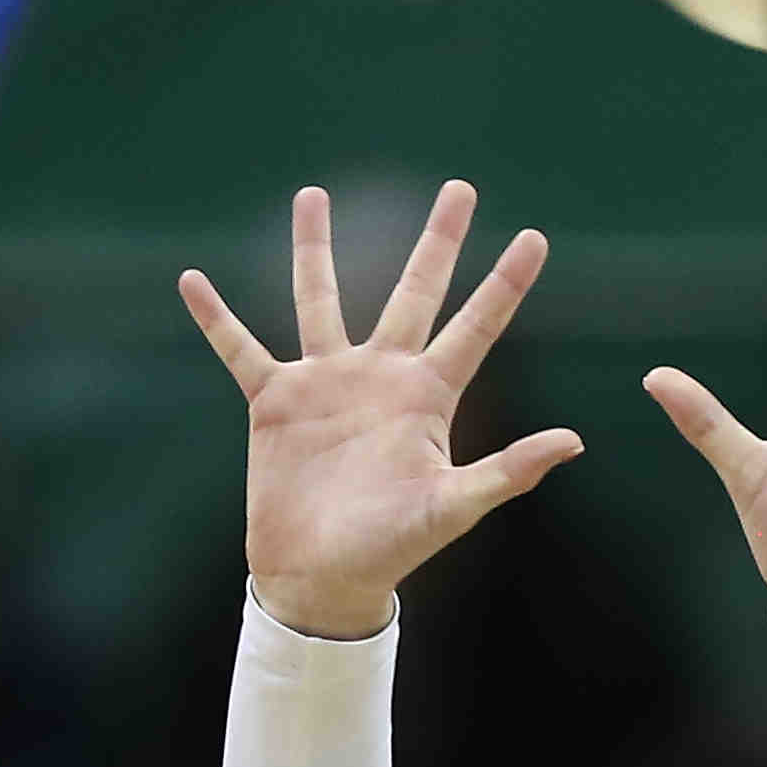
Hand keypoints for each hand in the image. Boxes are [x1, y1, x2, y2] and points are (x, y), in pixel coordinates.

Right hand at [182, 182, 578, 640]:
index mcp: (428, 395)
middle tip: (461, 188)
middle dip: (437, 241)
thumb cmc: (391, 549)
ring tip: (312, 195)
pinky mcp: (275, 402)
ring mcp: (326, 383)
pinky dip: (216, 319)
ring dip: (314, 250)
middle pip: (414, 291)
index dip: (505, 283)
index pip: (476, 326)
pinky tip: (192, 281)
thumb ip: (509, 471)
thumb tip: (574, 440)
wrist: (320, 578)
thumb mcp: (453, 507)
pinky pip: (242, 349)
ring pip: (320, 299)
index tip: (535, 237)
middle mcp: (380, 376)